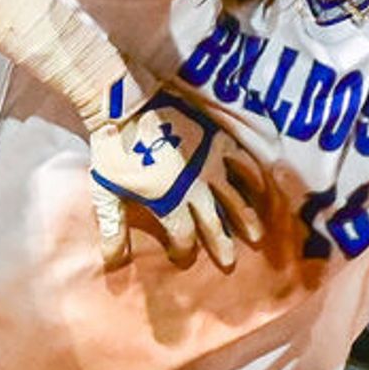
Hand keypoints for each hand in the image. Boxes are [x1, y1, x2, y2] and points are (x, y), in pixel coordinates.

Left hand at [83, 87, 262, 270]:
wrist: (128, 105)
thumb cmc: (115, 150)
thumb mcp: (106, 192)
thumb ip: (113, 229)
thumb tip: (113, 263)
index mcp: (170, 203)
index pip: (183, 237)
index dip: (183, 250)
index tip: (181, 256)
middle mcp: (196, 189)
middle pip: (214, 225)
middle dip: (222, 246)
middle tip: (230, 264)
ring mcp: (211, 165)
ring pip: (235, 198)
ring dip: (246, 219)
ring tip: (257, 237)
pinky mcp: (218, 141)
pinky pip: (242, 162)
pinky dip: (253, 177)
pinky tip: (262, 188)